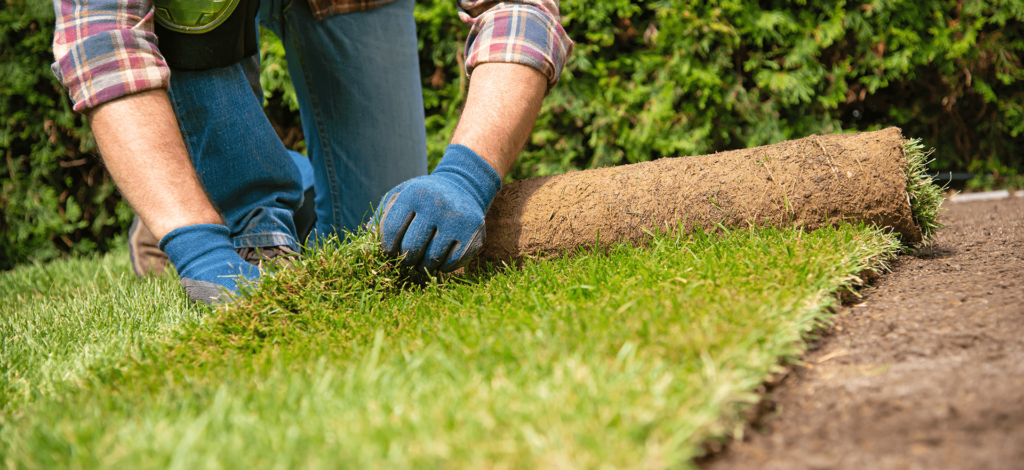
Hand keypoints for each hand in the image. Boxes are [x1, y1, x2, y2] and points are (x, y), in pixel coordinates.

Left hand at [375, 144, 501, 271]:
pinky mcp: (474, 234)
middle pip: (411, 248)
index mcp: (415, 194)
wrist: (464, 186)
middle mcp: (438, 205)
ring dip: (422, 265)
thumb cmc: (424, 197)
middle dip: (405, 258)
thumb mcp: (401, 196)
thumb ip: (382, 217)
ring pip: (431, 259)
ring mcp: (458, 220)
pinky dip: (441, 267)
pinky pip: (451, 264)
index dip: (386, 246)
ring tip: (422, 259)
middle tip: (407, 257)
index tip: (388, 251)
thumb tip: (367, 247)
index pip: (391, 229)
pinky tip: (440, 257)